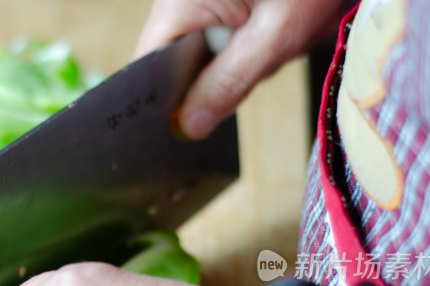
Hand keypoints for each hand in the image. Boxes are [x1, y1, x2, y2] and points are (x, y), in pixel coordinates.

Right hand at [135, 0, 342, 138]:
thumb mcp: (276, 35)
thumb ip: (228, 83)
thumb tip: (190, 126)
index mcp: (180, 2)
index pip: (148, 67)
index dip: (163, 103)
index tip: (186, 129)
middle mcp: (181, 0)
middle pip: (175, 63)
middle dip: (216, 78)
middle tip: (261, 63)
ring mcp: (202, 1)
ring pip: (203, 54)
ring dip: (239, 61)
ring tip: (281, 32)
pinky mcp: (224, 2)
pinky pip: (223, 39)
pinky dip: (250, 46)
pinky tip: (279, 27)